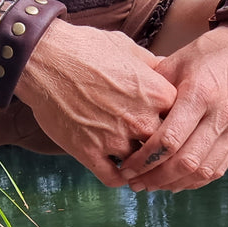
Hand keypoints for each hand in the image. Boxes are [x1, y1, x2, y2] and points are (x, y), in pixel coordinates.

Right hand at [18, 21, 177, 186]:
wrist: (43, 58)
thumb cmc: (86, 47)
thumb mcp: (129, 48)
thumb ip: (153, 67)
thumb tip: (167, 71)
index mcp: (157, 94)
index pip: (183, 121)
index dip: (178, 126)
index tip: (172, 129)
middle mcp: (141, 120)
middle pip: (165, 148)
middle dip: (162, 152)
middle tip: (159, 156)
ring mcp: (115, 138)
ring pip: (141, 167)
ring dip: (141, 168)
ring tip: (140, 168)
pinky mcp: (89, 152)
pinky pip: (112, 178)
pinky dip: (119, 178)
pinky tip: (119, 173)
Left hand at [117, 24, 227, 191]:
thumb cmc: (205, 56)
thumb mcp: (174, 63)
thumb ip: (152, 93)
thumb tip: (125, 120)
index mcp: (200, 93)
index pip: (170, 139)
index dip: (145, 159)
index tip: (127, 167)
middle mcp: (220, 114)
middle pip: (185, 161)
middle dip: (156, 177)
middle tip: (135, 182)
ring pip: (202, 171)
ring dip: (173, 183)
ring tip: (151, 185)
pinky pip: (216, 170)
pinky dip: (193, 181)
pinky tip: (174, 182)